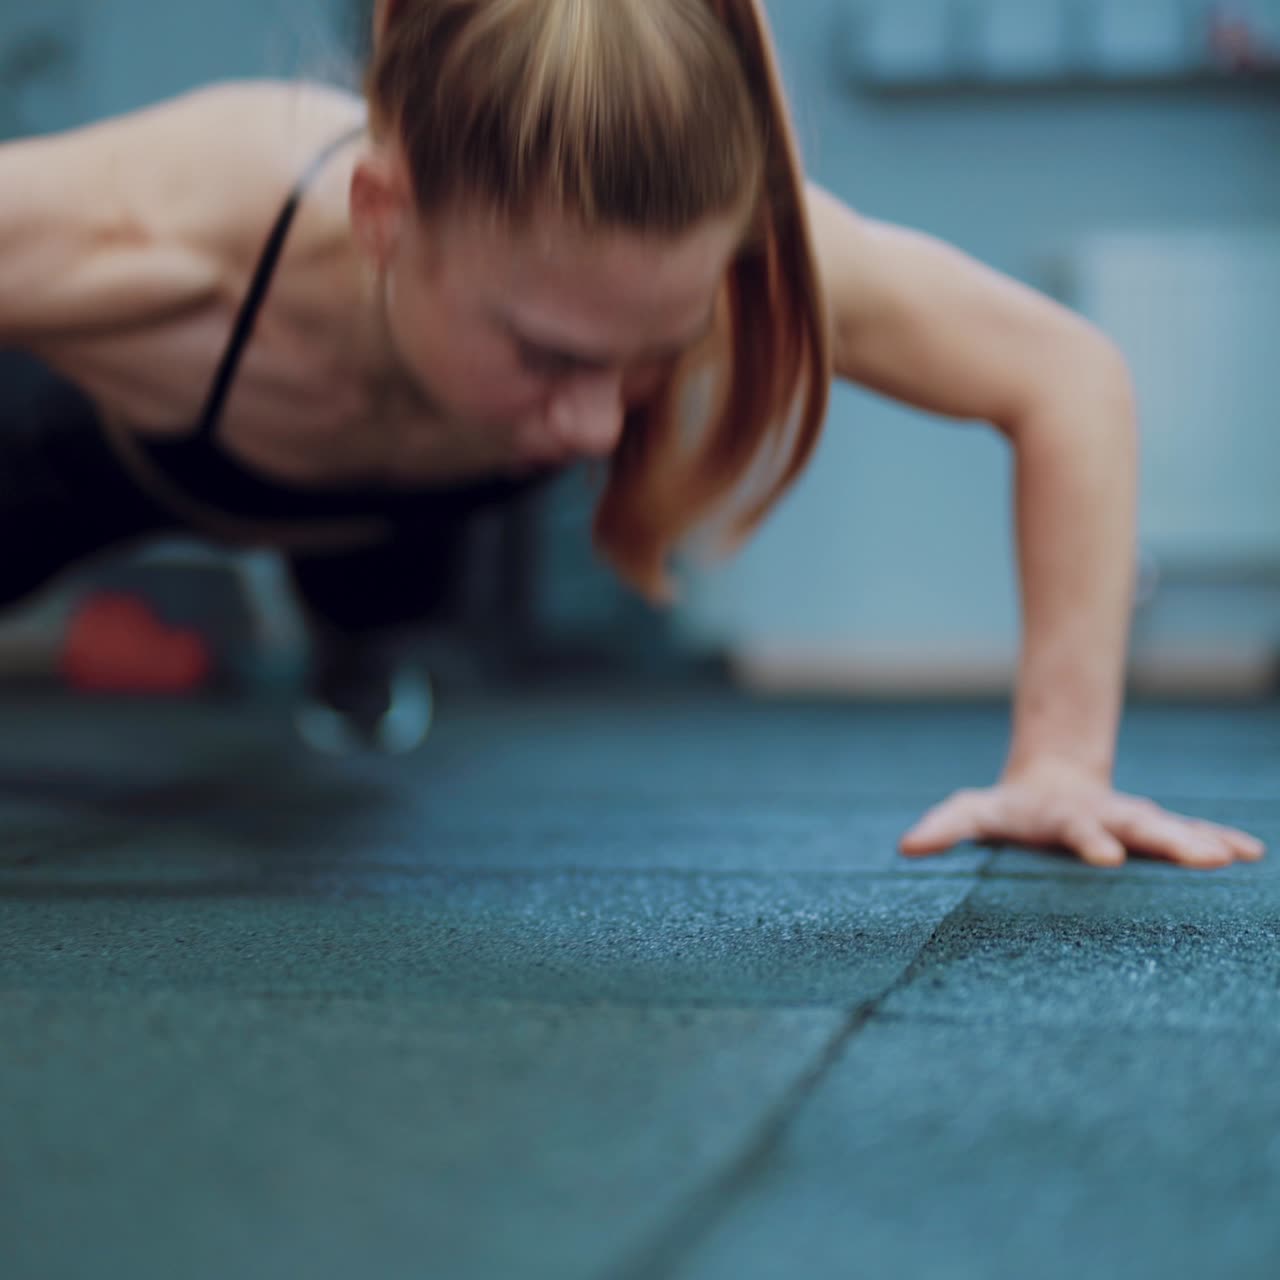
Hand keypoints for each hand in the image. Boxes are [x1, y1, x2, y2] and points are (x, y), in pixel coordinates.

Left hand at [899, 757, 1265, 869]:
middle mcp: (1105, 815)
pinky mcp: (1150, 829)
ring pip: (1170, 830)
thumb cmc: (1006, 809)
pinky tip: (1250, 853)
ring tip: (1235, 856)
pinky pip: (1190, 833)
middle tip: (1200, 859)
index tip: (1107, 857)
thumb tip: (906, 847)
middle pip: (1137, 827)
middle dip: (1166, 842)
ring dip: (1201, 842)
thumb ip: (943, 827)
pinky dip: (1218, 839)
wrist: (1046, 785)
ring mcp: (1131, 821)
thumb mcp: (971, 812)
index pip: (1077, 829)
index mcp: (1061, 816)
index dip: (1090, 841)